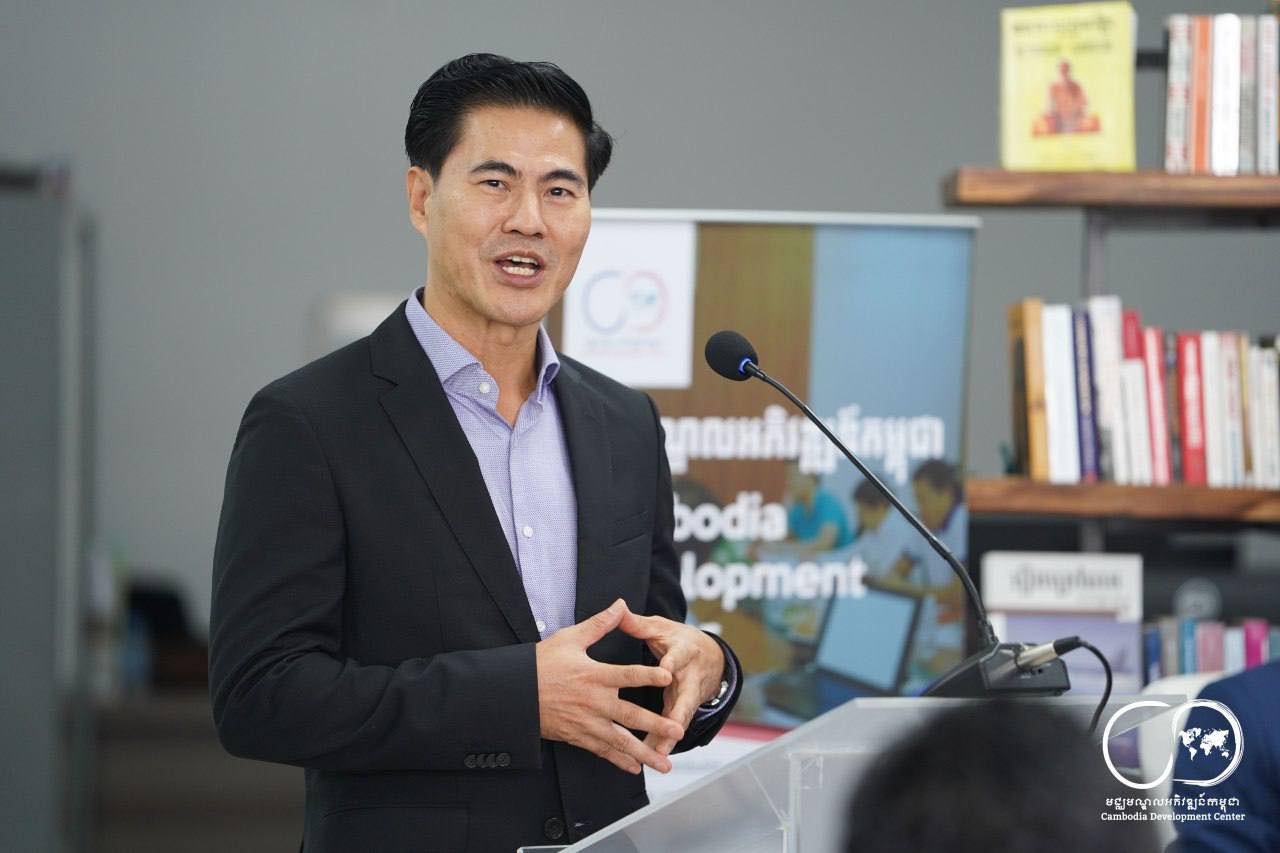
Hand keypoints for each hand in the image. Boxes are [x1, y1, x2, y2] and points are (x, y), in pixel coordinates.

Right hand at [535, 599, 684, 774]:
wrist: (514, 693)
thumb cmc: (541, 663)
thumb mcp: (570, 639)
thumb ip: (599, 624)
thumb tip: (620, 604)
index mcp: (594, 675)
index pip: (627, 675)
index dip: (649, 675)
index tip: (670, 676)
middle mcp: (594, 702)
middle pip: (630, 715)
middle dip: (656, 724)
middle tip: (678, 730)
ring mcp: (586, 722)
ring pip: (620, 741)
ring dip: (644, 752)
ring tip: (664, 764)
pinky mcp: (578, 736)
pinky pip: (602, 751)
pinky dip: (619, 761)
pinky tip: (635, 767)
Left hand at [618, 606, 725, 756]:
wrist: (708, 656)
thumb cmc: (678, 640)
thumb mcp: (661, 628)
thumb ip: (638, 624)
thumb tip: (618, 608)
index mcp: (683, 652)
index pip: (678, 657)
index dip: (672, 664)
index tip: (666, 671)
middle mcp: (689, 677)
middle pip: (686, 697)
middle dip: (679, 714)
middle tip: (673, 729)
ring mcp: (688, 697)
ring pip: (679, 719)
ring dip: (669, 737)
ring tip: (658, 754)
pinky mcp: (682, 710)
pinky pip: (671, 728)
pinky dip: (662, 743)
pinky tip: (650, 758)